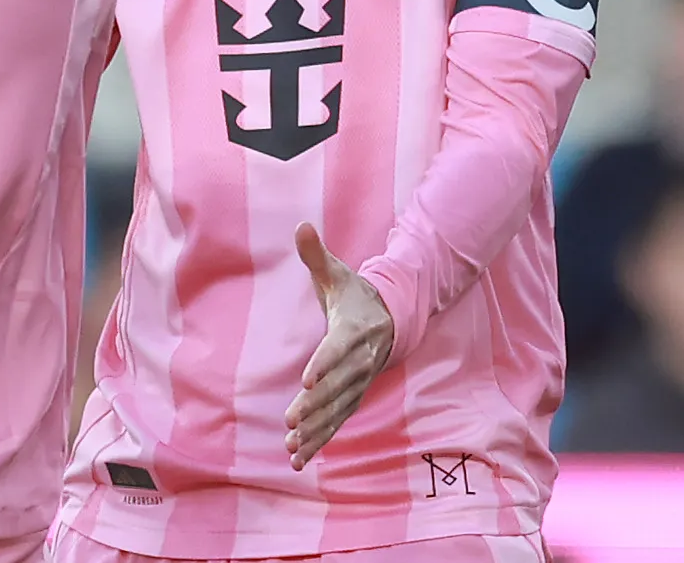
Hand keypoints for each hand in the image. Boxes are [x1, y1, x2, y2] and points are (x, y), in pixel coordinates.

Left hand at [284, 223, 393, 469]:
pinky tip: (298, 456)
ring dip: (315, 430)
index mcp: (353, 330)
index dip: (323, 365)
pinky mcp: (353, 396)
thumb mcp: (338, 274)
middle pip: (336, 387)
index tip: (306, 381)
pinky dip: (319, 440)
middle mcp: (359, 362)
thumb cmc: (356, 294)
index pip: (337, 350)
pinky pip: (337, 422)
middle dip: (314, 406)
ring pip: (337, 411)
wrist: (392, 317)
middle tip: (290, 421)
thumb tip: (301, 226)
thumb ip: (316, 255)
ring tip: (292, 447)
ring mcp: (358, 383)